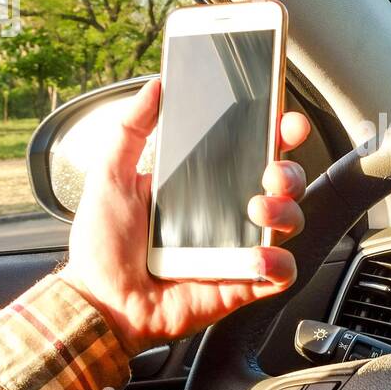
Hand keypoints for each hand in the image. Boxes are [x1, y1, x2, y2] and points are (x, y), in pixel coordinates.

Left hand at [58, 78, 310, 355]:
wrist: (99, 301)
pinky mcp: (242, 284)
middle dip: (290, 171)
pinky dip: (277, 263)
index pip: (254, 152)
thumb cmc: (102, 247)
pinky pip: (280, 272)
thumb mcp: (111, 175)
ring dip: (285, 211)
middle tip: (271, 172)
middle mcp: (228, 214)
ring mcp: (238, 249)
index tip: (285, 121)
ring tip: (257, 210)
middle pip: (285, 184)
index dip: (279, 134)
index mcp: (205, 185)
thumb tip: (154, 88)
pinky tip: (255, 257)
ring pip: (291, 222)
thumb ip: (130, 128)